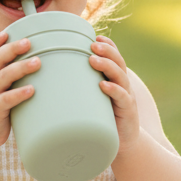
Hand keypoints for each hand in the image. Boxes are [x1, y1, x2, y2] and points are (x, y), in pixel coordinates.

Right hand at [0, 30, 39, 149]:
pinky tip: (31, 90)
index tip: (6, 33)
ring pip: (2, 77)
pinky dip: (19, 93)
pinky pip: (7, 99)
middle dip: (11, 49)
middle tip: (28, 42)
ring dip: (20, 68)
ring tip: (37, 62)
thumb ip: (4, 78)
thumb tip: (30, 64)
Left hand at [90, 35, 139, 151]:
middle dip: (106, 51)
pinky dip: (113, 90)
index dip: (108, 45)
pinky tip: (103, 85)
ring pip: (120, 76)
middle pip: (118, 61)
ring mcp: (126, 97)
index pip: (114, 57)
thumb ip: (82, 88)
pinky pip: (122, 97)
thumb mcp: (93, 100)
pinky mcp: (128, 111)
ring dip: (107, 65)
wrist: (122, 144)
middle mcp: (123, 84)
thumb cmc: (103, 120)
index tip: (94, 35)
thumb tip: (52, 80)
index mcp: (115, 79)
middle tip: (92, 44)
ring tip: (93, 59)